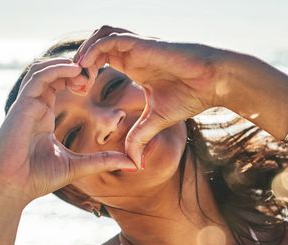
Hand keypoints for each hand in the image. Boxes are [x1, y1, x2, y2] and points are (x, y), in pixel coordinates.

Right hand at [0, 58, 137, 206]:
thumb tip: (133, 163)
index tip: (97, 83)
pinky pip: (37, 78)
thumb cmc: (37, 179)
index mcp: (44, 117)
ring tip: (86, 73)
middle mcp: (35, 107)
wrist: (11, 188)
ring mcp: (27, 105)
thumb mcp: (79, 166)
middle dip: (74, 69)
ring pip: (43, 70)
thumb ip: (104, 160)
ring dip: (65, 65)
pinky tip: (74, 70)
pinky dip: (55, 69)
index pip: (59, 85)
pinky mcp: (21, 106)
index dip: (78, 78)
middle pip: (52, 73)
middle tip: (94, 75)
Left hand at [76, 26, 229, 168]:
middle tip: (74, 85)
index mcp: (133, 64)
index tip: (79, 92)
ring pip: (99, 36)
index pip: (99, 59)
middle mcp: (132, 52)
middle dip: (79, 62)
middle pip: (94, 45)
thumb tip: (133, 165)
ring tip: (79, 76)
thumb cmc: (191, 95)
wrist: (213, 82)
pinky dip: (94, 50)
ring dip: (85, 53)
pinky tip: (88, 69)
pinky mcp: (142, 43)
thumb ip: (140, 138)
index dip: (85, 73)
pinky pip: (110, 39)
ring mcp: (136, 45)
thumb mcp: (157, 121)